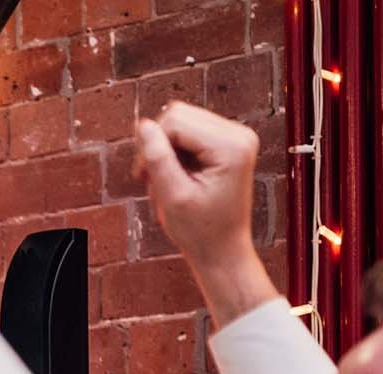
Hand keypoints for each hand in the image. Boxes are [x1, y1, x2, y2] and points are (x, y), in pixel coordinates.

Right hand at [134, 101, 276, 324]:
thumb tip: (143, 125)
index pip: (176, 121)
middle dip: (160, 143)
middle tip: (152, 177)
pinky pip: (191, 131)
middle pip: (180, 115)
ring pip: (183, 121)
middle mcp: (239, 134)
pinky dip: (177, 151)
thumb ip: (157, 158)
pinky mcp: (230, 142)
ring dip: (167, 148)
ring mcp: (237, 136)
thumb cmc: (201, 230)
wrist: (222, 249)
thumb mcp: (172, 196)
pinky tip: (177, 173)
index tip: (144, 176)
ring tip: (166, 178)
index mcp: (231, 146)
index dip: (152, 145)